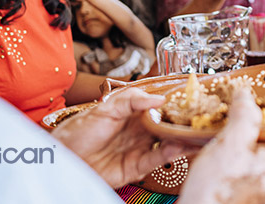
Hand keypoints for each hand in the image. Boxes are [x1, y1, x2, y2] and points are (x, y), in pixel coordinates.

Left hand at [53, 88, 193, 187]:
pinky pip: (157, 159)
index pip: (160, 106)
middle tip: (202, 118)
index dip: (176, 104)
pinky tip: (177, 147)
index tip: (193, 99)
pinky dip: (169, 154)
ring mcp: (140, 148)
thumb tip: (159, 98)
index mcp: (133, 113)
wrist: (63, 159)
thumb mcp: (105, 107)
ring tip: (196, 134)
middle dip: (184, 123)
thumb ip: (132, 99)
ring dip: (182, 139)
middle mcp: (140, 130)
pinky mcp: (137, 167)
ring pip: (167, 143)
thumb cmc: (77, 132)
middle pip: (168, 126)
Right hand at [178, 87, 264, 203]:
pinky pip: (247, 170)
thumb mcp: (232, 143)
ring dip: (254, 144)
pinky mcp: (240, 193)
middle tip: (262, 117)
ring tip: (239, 129)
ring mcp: (259, 188)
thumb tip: (246, 95)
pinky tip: (222, 150)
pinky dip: (238, 157)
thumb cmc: (220, 188)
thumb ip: (244, 117)